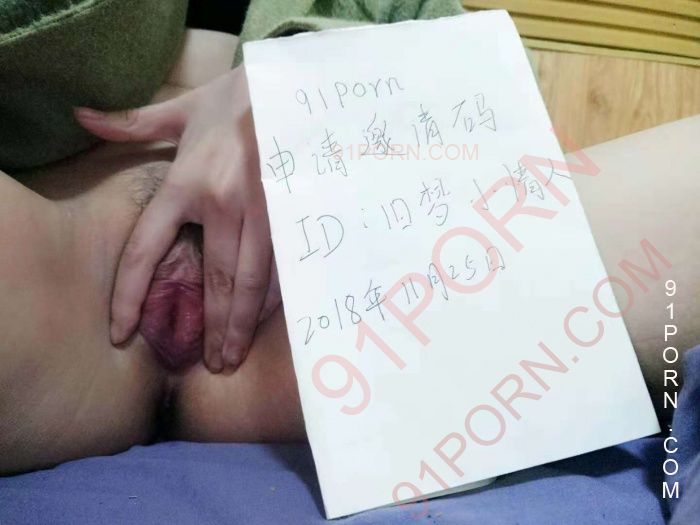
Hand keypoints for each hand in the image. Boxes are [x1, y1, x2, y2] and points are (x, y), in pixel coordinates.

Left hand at [76, 66, 280, 371]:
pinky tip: (266, 320)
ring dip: (243, 323)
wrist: (292, 85)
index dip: (129, 294)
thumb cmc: (233, 100)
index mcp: (186, 183)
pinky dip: (274, 298)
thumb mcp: (180, 111)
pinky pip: (283, 264)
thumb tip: (82, 116)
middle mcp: (223, 204)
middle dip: (213, 327)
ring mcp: (263, 212)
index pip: (146, 248)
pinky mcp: (293, 213)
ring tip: (235, 356)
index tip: (121, 332)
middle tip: (213, 365)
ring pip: (253, 281)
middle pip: (215, 279)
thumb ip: (133, 124)